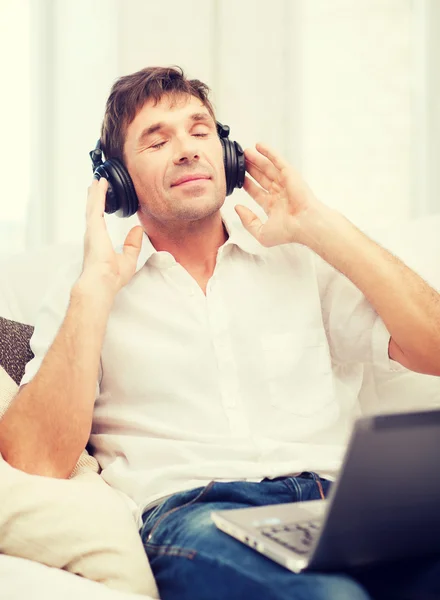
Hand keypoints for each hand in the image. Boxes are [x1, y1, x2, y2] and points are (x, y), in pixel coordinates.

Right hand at [80, 178, 142, 294]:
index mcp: (99, 243)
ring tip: (98, 180)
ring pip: (93, 206)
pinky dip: (98, 194)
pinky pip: (96, 206)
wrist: (102, 283)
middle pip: (93, 210)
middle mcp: (93, 235)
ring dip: (95, 192)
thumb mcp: (129, 259)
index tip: (100, 199)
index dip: (99, 209)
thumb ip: (132, 244)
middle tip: (97, 184)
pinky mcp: (94, 228)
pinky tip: (99, 184)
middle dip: (95, 197)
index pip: (99, 221)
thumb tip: (138, 230)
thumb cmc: (112, 277)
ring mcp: (92, 231)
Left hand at [235, 143, 322, 246]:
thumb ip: (248, 221)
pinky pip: (277, 160)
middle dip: (250, 169)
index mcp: (273, 207)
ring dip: (256, 159)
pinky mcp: (290, 174)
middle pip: (261, 177)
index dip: (247, 184)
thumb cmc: (288, 231)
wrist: (305, 224)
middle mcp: (279, 193)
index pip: (256, 192)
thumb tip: (238, 208)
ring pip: (267, 167)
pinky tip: (259, 145)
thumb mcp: (261, 233)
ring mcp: (285, 183)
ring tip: (245, 151)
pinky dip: (268, 152)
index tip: (238, 178)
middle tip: (240, 161)